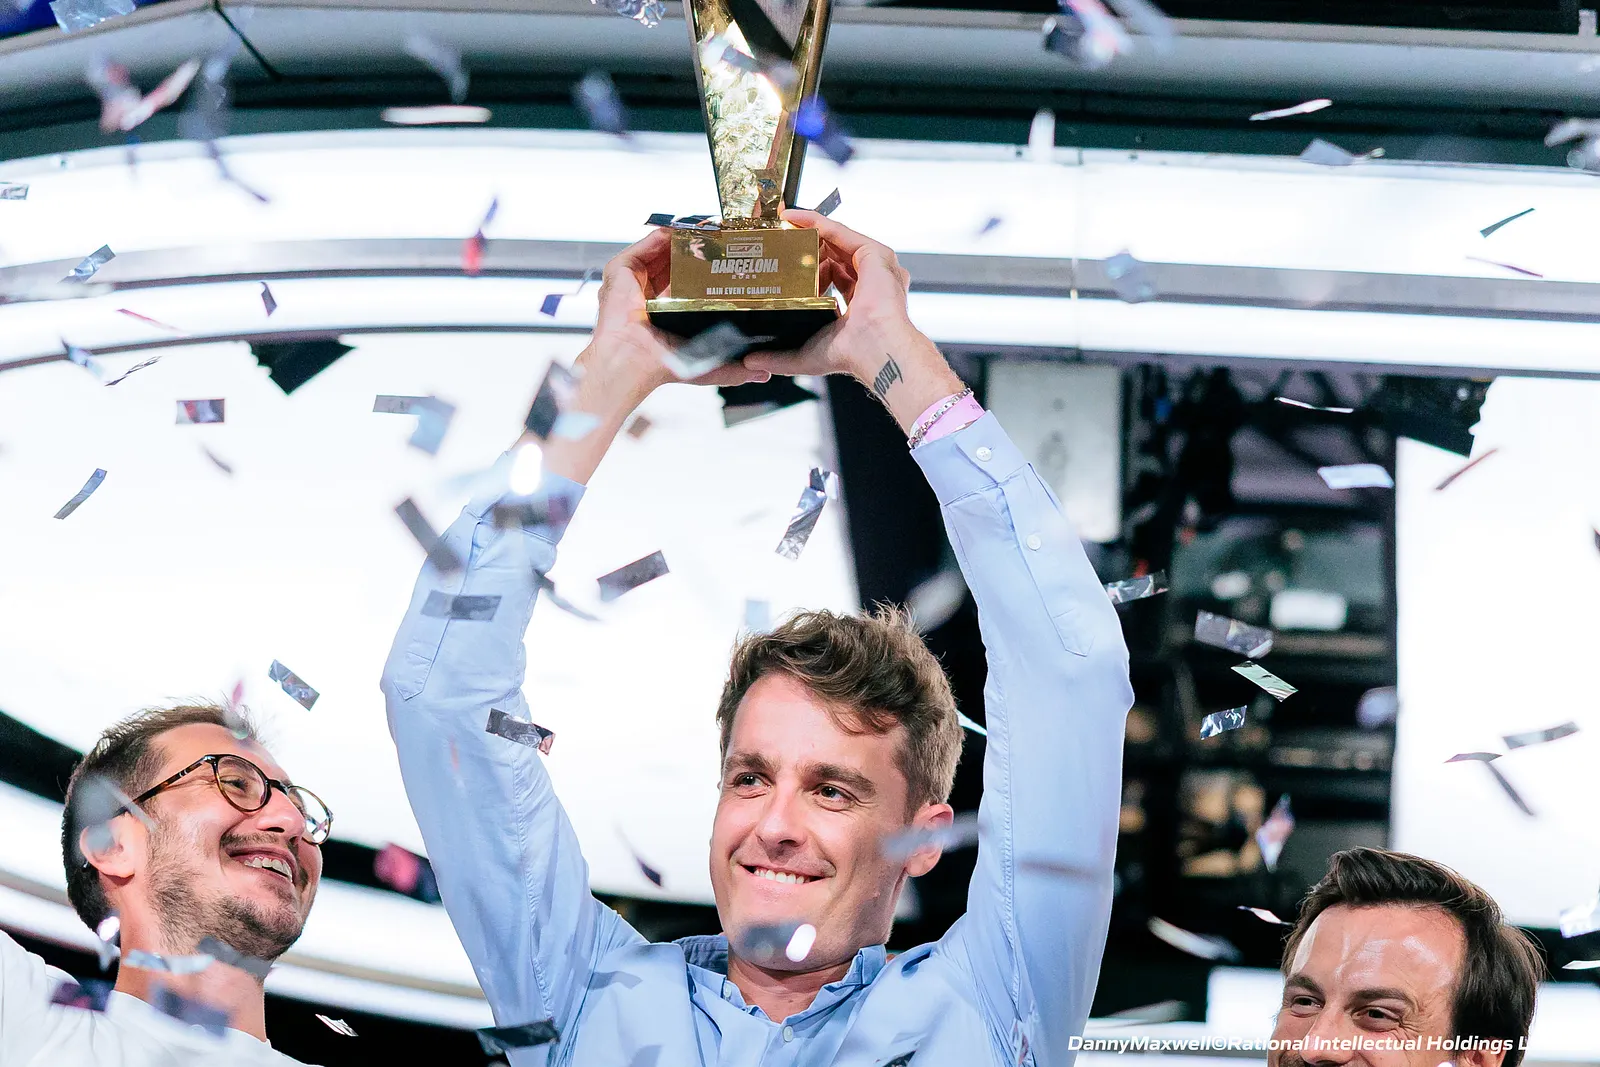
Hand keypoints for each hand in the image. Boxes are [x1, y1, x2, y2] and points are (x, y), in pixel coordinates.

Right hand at [575, 227, 771, 415]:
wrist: (635, 361)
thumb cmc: (665, 366)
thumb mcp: (709, 367)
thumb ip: (736, 369)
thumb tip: (764, 374)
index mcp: (665, 313)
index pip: (688, 284)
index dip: (708, 271)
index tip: (730, 259)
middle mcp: (648, 294)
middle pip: (675, 262)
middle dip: (699, 249)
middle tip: (723, 237)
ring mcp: (633, 281)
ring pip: (663, 249)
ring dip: (686, 237)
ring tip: (710, 227)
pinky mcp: (621, 269)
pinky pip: (647, 244)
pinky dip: (666, 232)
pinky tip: (687, 227)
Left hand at [745, 211, 962, 433]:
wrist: (870, 348)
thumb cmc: (848, 355)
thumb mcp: (803, 356)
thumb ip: (776, 357)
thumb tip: (749, 362)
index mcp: (859, 303)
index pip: (832, 277)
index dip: (808, 270)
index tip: (786, 266)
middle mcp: (869, 282)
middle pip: (832, 254)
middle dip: (804, 245)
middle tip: (778, 239)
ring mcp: (873, 266)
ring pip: (835, 239)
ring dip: (806, 230)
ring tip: (781, 225)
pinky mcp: (873, 252)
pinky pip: (839, 230)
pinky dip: (815, 221)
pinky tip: (794, 218)